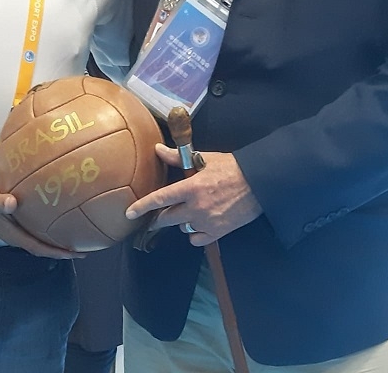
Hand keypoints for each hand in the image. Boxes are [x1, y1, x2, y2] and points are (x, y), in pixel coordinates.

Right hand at [0, 179, 83, 258]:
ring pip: (40, 239)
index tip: (76, 254)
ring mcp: (15, 229)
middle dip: (62, 251)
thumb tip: (11, 204)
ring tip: (76, 238)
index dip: (57, 252)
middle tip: (84, 249)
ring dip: (56, 241)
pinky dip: (48, 229)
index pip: (39, 248)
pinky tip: (58, 221)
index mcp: (12, 234)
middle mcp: (16, 235)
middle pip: (43, 248)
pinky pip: (36, 229)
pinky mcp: (15, 220)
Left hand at [125, 143, 262, 245]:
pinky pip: (196, 238)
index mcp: (191, 187)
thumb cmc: (230, 168)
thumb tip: (158, 150)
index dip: (142, 206)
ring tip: (190, 211)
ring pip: (182, 227)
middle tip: (157, 215)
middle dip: (159, 217)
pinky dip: (195, 232)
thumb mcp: (204, 159)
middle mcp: (196, 207)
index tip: (129, 213)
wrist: (258, 183)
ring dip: (182, 221)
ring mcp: (206, 222)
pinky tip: (201, 222)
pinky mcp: (217, 232)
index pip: (160, 198)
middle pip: (167, 218)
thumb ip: (178, 159)